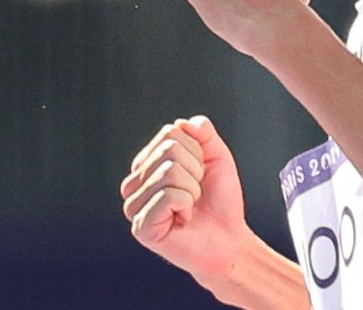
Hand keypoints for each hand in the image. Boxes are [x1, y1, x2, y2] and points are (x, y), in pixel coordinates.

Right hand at [120, 115, 250, 284]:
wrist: (229, 239)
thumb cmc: (220, 200)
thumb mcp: (216, 156)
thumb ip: (202, 132)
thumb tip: (182, 123)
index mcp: (147, 164)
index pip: (170, 132)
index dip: (196, 151)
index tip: (199, 174)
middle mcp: (134, 183)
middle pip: (168, 149)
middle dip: (195, 170)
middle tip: (196, 194)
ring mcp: (133, 206)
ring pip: (169, 171)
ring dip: (192, 189)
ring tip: (189, 207)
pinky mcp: (140, 227)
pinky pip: (168, 195)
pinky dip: (186, 205)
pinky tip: (183, 220)